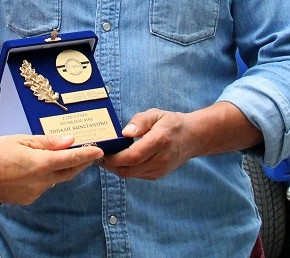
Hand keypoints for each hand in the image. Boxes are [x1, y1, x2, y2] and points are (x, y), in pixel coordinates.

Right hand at [0, 135, 101, 204]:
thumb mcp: (21, 140)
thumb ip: (47, 142)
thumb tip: (69, 141)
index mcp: (42, 163)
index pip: (71, 159)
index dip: (87, 155)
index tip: (99, 151)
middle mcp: (42, 180)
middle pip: (68, 172)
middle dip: (81, 164)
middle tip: (90, 156)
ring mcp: (36, 192)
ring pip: (55, 180)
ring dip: (61, 170)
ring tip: (62, 159)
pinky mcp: (28, 199)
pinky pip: (42, 187)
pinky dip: (45, 178)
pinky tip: (37, 170)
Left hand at [99, 103, 261, 180]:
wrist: (192, 138)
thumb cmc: (171, 123)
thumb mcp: (155, 114)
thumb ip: (140, 121)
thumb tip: (125, 132)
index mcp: (159, 142)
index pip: (132, 156)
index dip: (114, 157)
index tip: (101, 150)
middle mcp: (160, 159)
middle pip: (128, 169)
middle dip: (109, 164)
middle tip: (96, 154)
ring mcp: (160, 170)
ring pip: (130, 174)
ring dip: (115, 168)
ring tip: (104, 156)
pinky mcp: (157, 175)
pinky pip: (136, 175)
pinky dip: (124, 169)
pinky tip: (117, 160)